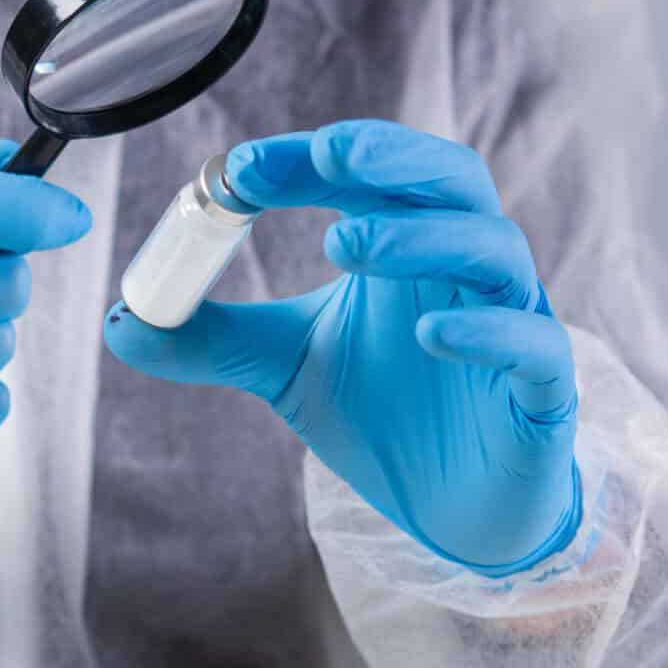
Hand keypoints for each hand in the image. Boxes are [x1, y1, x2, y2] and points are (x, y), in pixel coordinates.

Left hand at [104, 119, 581, 573]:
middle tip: (325, 154)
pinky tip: (428, 336)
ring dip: (421, 237)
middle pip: (450, 179)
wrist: (460, 512)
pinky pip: (532, 342)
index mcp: (408, 245)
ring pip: (491, 248)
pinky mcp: (543, 388)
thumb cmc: (390, 415)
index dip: (308, 163)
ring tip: (342, 244)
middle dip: (390, 157)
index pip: (368, 175)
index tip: (238, 169)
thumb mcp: (288, 369)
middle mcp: (464, 268)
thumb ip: (215, 338)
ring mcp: (512, 319)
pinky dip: (484, 331)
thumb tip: (123, 319)